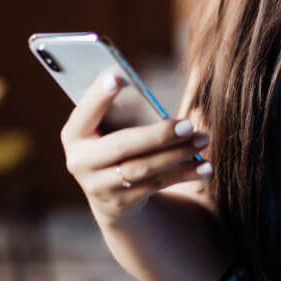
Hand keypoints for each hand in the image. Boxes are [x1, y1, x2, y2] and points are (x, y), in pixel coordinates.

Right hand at [60, 70, 212, 224]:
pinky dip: (183, 173)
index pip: (85, 112)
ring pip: (143, 167)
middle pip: (121, 146)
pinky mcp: (120, 202)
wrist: (110, 193)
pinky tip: (205, 166)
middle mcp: (80, 162)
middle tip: (188, 125)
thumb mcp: (111, 126)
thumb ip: (120, 109)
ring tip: (203, 139)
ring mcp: (99, 186)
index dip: (98, 96)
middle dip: (157, 135)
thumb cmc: (116, 141)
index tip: (117, 77)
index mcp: (74, 134)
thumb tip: (139, 86)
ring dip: (177, 153)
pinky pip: (156, 184)